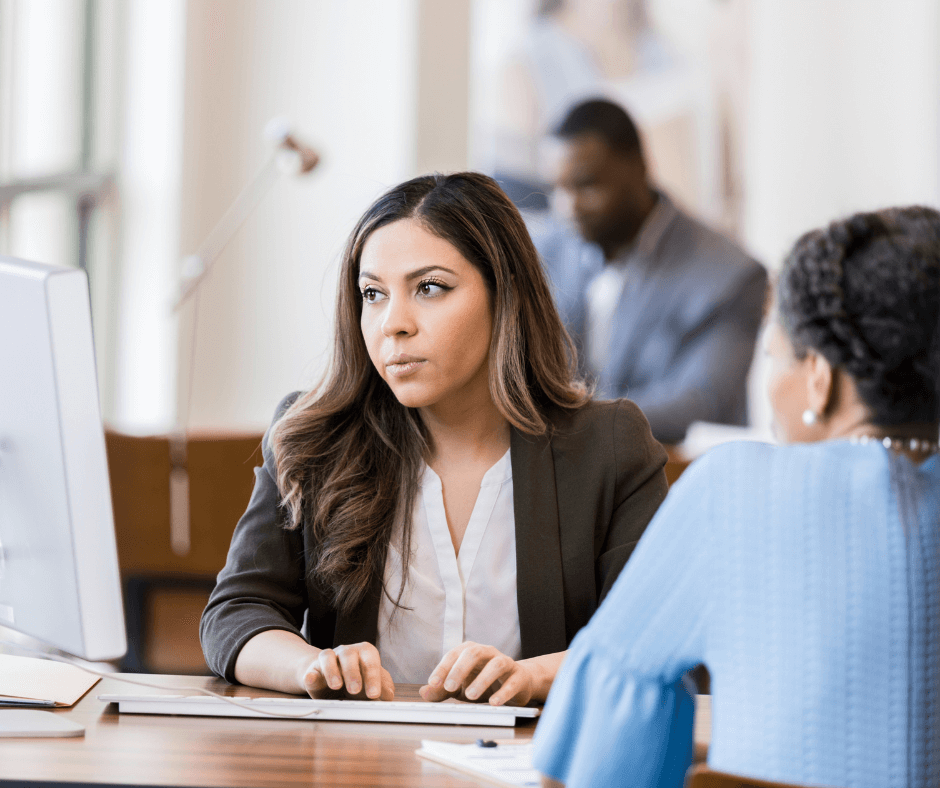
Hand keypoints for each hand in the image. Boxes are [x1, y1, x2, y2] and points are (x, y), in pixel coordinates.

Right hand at [300, 642, 394, 700]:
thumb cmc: (357, 680)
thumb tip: (389, 695)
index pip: (370, 660)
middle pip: (349, 655)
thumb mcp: (371, 683)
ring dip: (332, 671)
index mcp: (364, 653)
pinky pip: (311, 669)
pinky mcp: (313, 669)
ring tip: (336, 686)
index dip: (373, 676)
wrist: (332, 679)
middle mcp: (347, 652)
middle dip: (353, 673)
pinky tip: (311, 679)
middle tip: (355, 691)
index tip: (374, 694)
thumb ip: (382, 687)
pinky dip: (311, 675)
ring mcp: (329, 659)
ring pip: (328, 657)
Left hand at [420, 641, 534, 705]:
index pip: (454, 654)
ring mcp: (505, 662)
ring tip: (470, 695)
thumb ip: (442, 690)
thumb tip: (424, 692)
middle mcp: (487, 653)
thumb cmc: (483, 682)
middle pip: (473, 653)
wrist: (516, 682)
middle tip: (449, 687)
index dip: (443, 668)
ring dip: (482, 679)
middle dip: (460, 669)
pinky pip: (512, 681)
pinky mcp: (519, 676)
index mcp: (470, 652)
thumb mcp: (460, 687)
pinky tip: (494, 703)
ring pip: (495, 665)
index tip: (433, 683)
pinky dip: (503, 692)